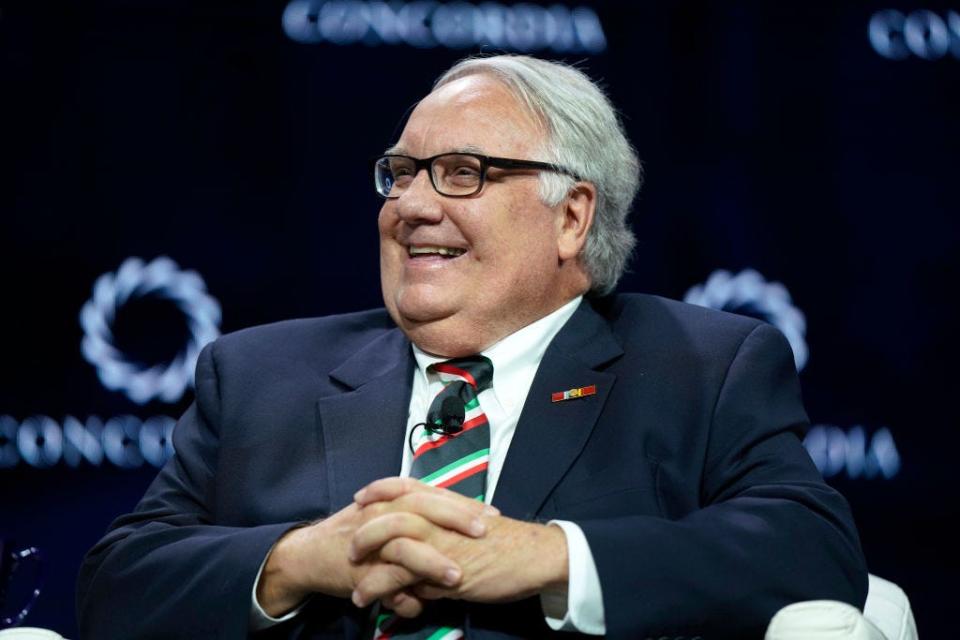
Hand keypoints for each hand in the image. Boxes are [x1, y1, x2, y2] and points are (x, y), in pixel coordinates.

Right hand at [256, 484, 492, 617]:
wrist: (308, 554)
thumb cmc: (354, 534)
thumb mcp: (384, 515)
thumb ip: (417, 515)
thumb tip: (456, 518)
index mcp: (391, 499)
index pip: (433, 494)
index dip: (463, 503)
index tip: (492, 513)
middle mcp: (381, 513)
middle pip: (424, 508)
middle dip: (456, 519)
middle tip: (485, 530)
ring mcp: (370, 542)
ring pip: (405, 547)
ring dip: (432, 563)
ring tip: (458, 577)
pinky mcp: (360, 571)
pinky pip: (386, 585)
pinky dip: (405, 599)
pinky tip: (420, 607)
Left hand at [351, 478, 567, 609]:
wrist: (534, 556)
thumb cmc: (508, 543)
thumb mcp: (471, 527)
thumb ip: (446, 531)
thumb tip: (428, 547)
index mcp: (446, 503)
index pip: (405, 485)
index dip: (380, 489)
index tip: (360, 497)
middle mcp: (438, 518)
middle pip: (388, 511)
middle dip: (363, 527)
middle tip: (348, 542)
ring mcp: (438, 542)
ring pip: (388, 543)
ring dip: (365, 563)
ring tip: (351, 581)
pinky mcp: (440, 570)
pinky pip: (400, 577)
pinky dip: (378, 588)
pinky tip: (366, 599)